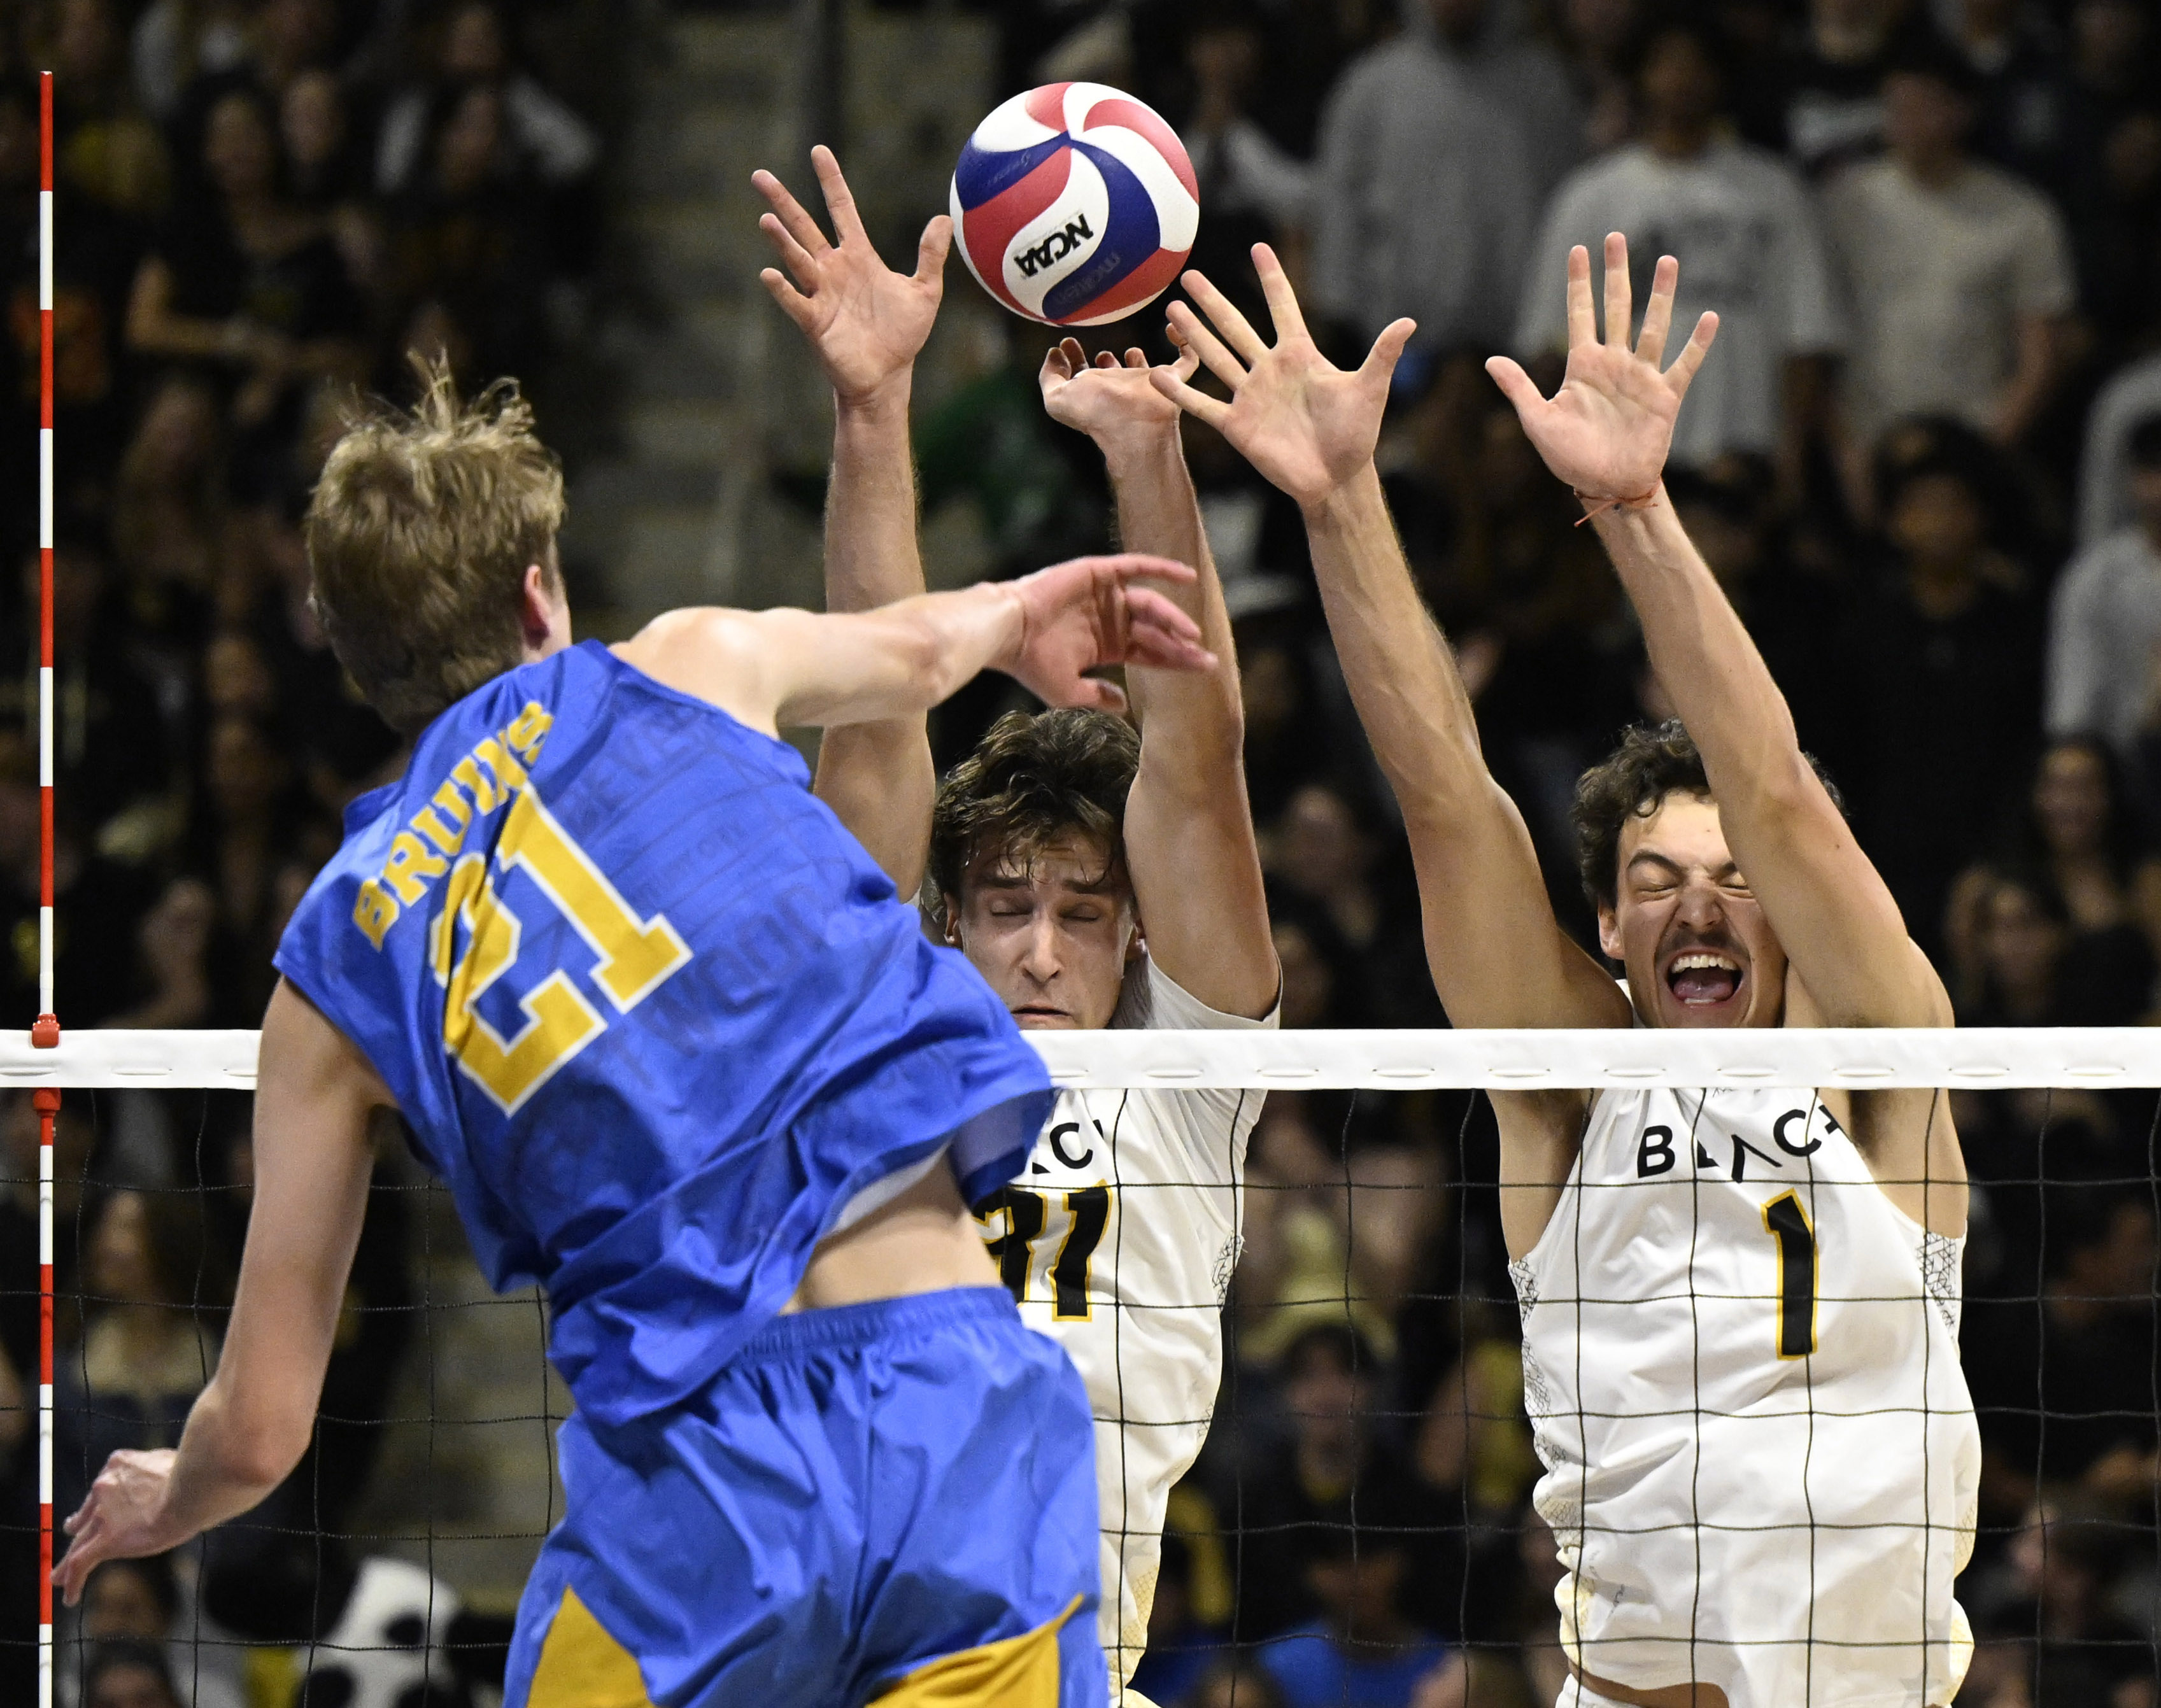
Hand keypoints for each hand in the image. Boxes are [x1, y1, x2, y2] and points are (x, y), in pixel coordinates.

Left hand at [54, 1448, 183, 1604]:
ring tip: (59, 1577)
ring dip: (67, 1561)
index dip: (100, 1502)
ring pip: (78, 1542)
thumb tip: (175, 1480)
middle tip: (72, 1533)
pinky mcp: (105, 1540)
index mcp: (120, 1464)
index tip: (100, 1508)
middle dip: (78, 1526)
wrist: (194, 1487)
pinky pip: (81, 1563)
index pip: (104, 1488)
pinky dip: (72, 1580)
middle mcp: (104, 1487)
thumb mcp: (172, 1462)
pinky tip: (70, 1596)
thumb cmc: (196, 1474)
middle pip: (85, 1515)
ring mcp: (102, 1514)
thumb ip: (161, 1471)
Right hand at [753, 146, 948, 405]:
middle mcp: (833, 269)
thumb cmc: (903, 335)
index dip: (831, 181)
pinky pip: (795, 302)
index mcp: (858, 256)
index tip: (819, 151)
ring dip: (781, 241)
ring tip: (765, 219)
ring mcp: (821, 294)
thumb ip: (931, 256)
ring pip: (797, 260)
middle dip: (783, 202)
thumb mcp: (925, 292)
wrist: (888, 376)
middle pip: (804, 227)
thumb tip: (943, 219)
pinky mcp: (815, 322)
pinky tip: (769, 273)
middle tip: (759, 176)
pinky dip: (782, 289)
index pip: (842, 209)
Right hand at [1001, 554, 1215, 712]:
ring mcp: (1106, 595)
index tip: (1204, 669)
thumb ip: (1098, 697)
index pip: (1151, 653)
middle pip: (1157, 631)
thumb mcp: (1069, 692)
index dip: (1177, 660)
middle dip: (1183, 645)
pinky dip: (1162, 568)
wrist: (1008, 632)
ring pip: (1151, 604)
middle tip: (1207, 658)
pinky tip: (1187, 577)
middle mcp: (1110, 619)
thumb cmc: (1032, 664)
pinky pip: (1136, 566)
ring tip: (1192, 635)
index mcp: (1107, 646)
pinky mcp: (1098, 572)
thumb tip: (1124, 706)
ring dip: (1174, 617)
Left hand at [1039, 336, 1197, 446]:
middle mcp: (1120, 389)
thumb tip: (1054, 354)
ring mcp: (1147, 384)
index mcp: (1094, 393)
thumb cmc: (1095, 412)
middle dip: (1104, 362)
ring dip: (1136, 357)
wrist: (1132, 422)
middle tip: (1100, 351)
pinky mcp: (1173, 378)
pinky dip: (1185, 340)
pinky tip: (1173, 327)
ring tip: (1131, 349)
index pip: (1082, 375)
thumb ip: (1049, 376)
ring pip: (1144, 370)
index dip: (1073, 359)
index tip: (1066, 342)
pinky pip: (1187, 357)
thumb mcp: (1057, 397)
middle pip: (1112, 374)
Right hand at [1150, 243, 1413, 509]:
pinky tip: (1156, 374)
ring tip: (1171, 309)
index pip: (1283, 307)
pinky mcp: (1237, 426)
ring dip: (1194, 334)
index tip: (1259, 247)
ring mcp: (1250, 397)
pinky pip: (1203, 405)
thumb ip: (1382, 355)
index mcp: (1299, 355)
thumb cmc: (1355, 435)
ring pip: (1215, 358)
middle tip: (1189, 274)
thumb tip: (1409, 322)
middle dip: (1213, 301)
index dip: (1272, 277)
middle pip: (1236, 327)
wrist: (1335, 479)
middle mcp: (1270, 371)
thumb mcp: (1370, 390)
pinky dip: (1179, 391)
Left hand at [1485, 233, 1717, 502]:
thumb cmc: (1569, 457)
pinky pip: (1684, 365)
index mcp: (1583, 365)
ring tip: (1668, 261)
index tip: (1578, 250)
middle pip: (1616, 308)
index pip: (1580, 314)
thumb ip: (1519, 388)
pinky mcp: (1665, 397)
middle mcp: (1614, 363)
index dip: (1579, 283)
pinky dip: (1697, 343)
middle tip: (1616, 237)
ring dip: (1661, 295)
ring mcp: (1641, 377)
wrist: (1604, 485)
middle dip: (1616, 273)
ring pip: (1653, 326)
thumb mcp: (1538, 421)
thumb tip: (1490, 360)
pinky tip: (1710, 317)